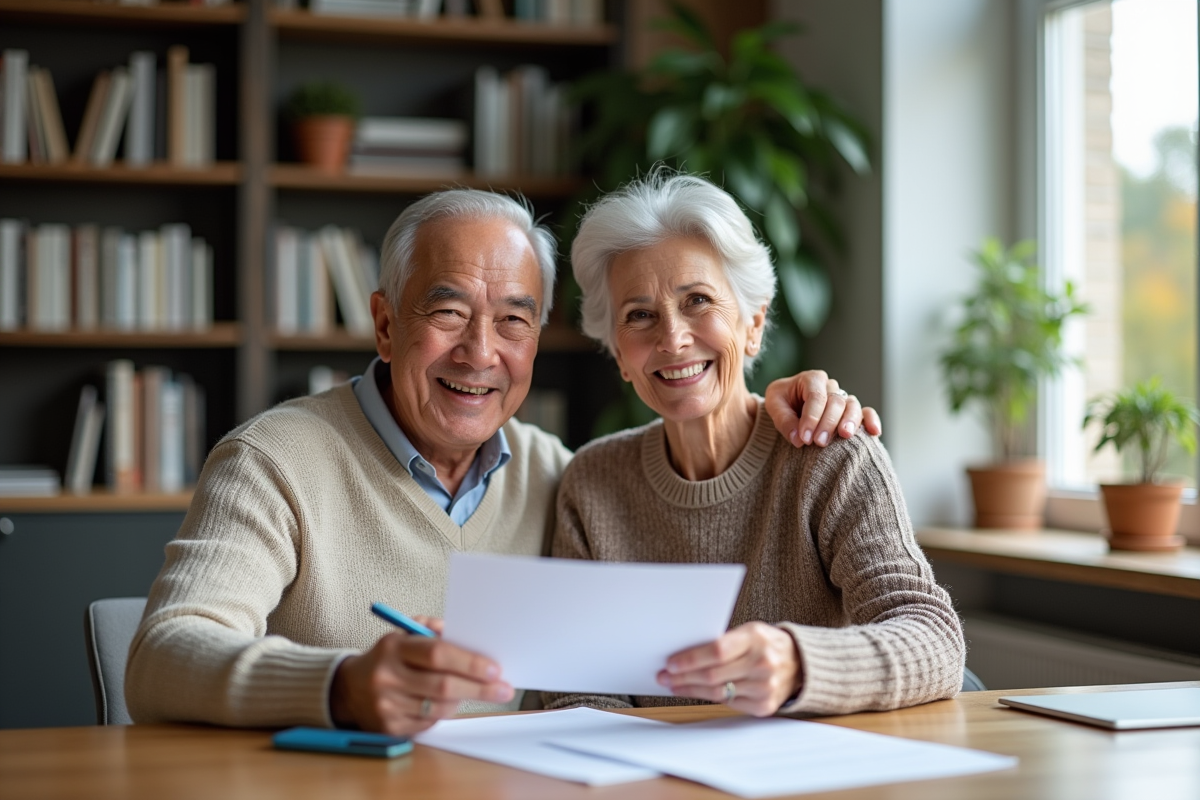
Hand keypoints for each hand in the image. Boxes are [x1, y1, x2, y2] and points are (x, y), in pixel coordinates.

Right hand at [329, 617, 513, 734]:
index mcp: (393, 647)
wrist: (348, 689)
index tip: (495, 668)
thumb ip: (432, 629)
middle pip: (443, 686)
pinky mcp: (389, 728)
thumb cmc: (388, 658)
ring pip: (439, 708)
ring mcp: (386, 705)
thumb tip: (467, 634)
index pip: (438, 654)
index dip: (470, 663)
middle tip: (504, 689)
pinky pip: (429, 723)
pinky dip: (444, 713)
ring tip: (478, 693)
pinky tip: (450, 704)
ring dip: (464, 701)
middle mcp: (387, 677)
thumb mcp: (403, 634)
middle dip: (479, 688)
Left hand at [656, 622, 800, 716]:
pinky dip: (708, 698)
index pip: (717, 651)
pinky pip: (729, 703)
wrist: (800, 664)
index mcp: (756, 638)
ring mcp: (765, 687)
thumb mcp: (750, 631)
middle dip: (684, 677)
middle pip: (713, 675)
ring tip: (674, 685)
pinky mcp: (764, 706)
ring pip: (717, 692)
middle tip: (665, 676)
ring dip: (691, 689)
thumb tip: (685, 653)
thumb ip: (723, 640)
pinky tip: (695, 692)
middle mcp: (762, 663)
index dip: (691, 659)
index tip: (671, 663)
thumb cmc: (767, 644)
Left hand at [763, 370, 881, 447]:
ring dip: (850, 421)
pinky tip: (874, 432)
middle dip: (828, 423)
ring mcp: (842, 398)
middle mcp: (831, 387)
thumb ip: (784, 420)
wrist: (787, 403)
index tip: (804, 438)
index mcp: (812, 379)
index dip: (811, 417)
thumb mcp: (774, 405)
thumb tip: (798, 439)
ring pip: (852, 406)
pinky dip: (871, 421)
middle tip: (818, 442)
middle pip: (836, 402)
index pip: (816, 397)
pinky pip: (866, 413)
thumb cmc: (781, 400)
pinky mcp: (850, 412)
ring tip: (844, 435)